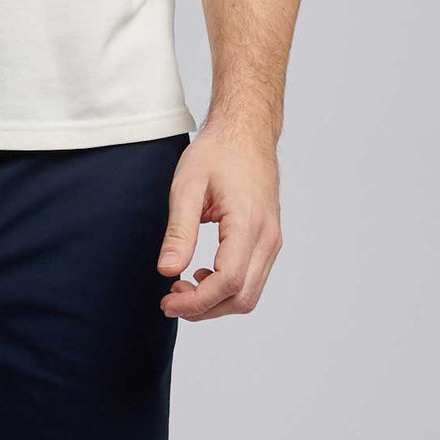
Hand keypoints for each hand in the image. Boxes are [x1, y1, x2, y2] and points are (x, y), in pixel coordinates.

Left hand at [156, 119, 282, 319]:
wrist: (246, 131)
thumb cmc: (217, 153)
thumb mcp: (187, 185)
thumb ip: (179, 231)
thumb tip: (167, 271)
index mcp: (248, 223)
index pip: (228, 282)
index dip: (196, 301)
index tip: (167, 302)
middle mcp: (268, 238)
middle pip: (242, 297)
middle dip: (204, 308)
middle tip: (170, 299)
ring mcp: (272, 240)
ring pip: (250, 293)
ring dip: (216, 301)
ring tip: (183, 287)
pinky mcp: (269, 240)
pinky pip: (253, 278)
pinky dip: (228, 288)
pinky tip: (203, 274)